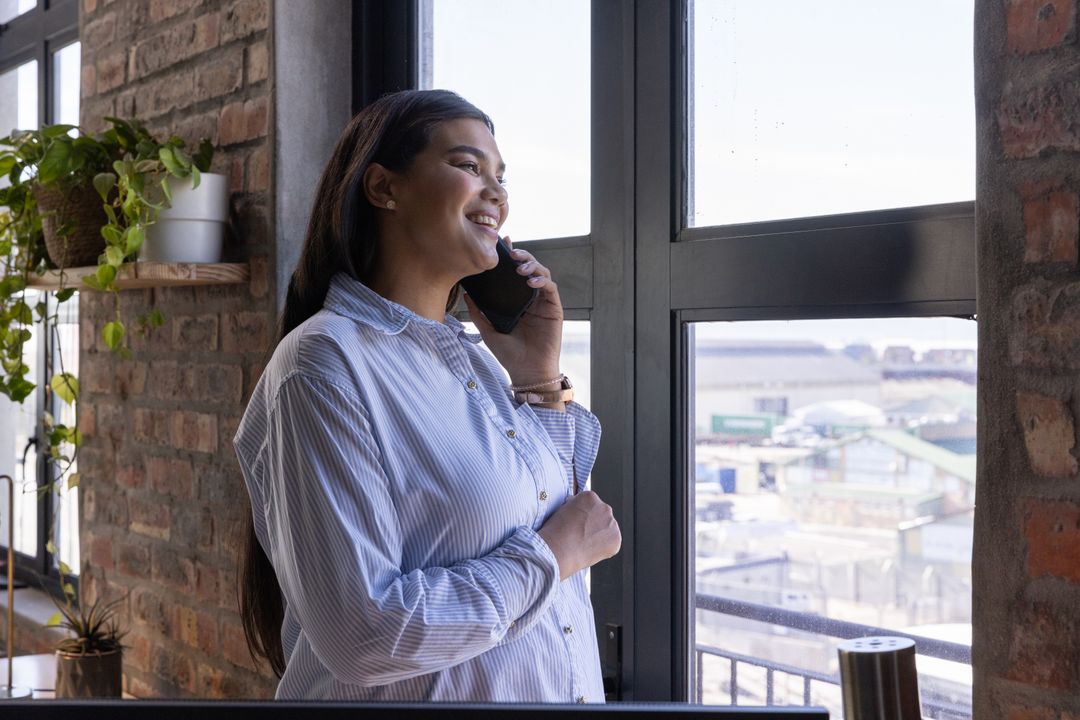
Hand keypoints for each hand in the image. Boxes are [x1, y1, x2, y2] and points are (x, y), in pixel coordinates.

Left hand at [463, 236, 563, 386]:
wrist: (526, 372)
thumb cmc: (509, 355)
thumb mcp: (488, 331)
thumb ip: (478, 312)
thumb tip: (466, 294)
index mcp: (515, 301)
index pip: (513, 274)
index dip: (509, 258)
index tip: (502, 244)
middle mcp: (530, 299)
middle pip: (529, 268)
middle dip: (521, 256)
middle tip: (510, 252)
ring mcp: (543, 303)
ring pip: (542, 274)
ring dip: (532, 265)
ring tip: (519, 266)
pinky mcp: (554, 309)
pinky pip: (550, 288)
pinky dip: (542, 280)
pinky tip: (530, 281)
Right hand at [537, 491, 621, 580]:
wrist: (557, 550)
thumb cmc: (555, 532)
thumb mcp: (562, 510)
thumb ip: (576, 507)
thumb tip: (581, 512)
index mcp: (590, 497)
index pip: (590, 504)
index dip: (582, 515)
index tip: (576, 523)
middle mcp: (604, 507)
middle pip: (601, 515)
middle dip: (594, 523)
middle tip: (581, 535)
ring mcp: (612, 524)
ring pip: (607, 529)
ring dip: (600, 534)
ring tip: (584, 544)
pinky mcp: (616, 540)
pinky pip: (611, 543)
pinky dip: (603, 548)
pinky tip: (590, 550)